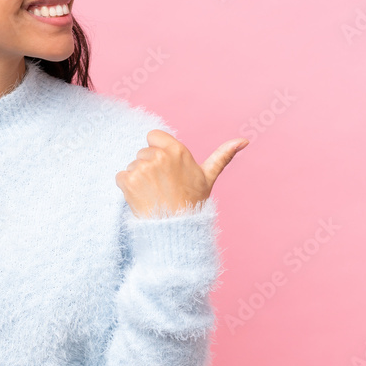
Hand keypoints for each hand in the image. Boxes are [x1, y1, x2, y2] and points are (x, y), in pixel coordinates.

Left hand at [116, 130, 246, 218]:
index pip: (153, 136)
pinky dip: (127, 187)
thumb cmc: (192, 202)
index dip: (157, 150)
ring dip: (138, 177)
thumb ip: (223, 155)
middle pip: (142, 152)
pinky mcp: (128, 181)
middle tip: (162, 186)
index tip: (165, 167)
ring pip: (132, 165)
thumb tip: (244, 140)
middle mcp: (158, 156)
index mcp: (176, 150)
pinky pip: (121, 176)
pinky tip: (141, 198)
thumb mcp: (208, 177)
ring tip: (153, 193)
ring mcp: (142, 168)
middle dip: (149, 166)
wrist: (175, 229)